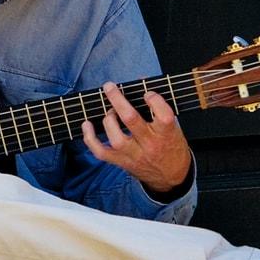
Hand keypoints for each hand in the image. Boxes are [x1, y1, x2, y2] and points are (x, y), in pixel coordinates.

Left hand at [80, 82, 192, 196]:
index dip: (155, 100)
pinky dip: (90, 138)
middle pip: (131, 119)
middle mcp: (150, 145)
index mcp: (166, 134)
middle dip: (117, 100)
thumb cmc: (171, 146)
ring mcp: (135, 155)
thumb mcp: (173, 127)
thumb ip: (158, 107)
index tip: (148, 93)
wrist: (172, 177)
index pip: (163, 115)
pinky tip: (87, 125)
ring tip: (111, 112)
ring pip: (115, 137)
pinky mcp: (122, 162)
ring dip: (108, 119)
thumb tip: (142, 82)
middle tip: (109, 87)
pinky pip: (101, 152)